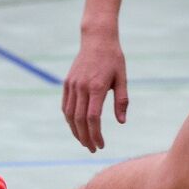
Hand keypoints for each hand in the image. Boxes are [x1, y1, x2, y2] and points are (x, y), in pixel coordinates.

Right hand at [61, 32, 128, 151]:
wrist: (97, 39)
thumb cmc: (113, 59)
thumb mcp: (122, 78)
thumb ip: (121, 100)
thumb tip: (122, 122)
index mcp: (97, 87)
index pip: (93, 118)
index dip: (96, 134)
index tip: (101, 145)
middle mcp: (82, 87)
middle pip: (79, 120)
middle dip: (85, 138)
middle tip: (92, 149)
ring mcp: (72, 85)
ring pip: (69, 115)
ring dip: (75, 131)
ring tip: (84, 141)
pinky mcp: (67, 82)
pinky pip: (65, 106)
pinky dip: (69, 119)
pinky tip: (76, 127)